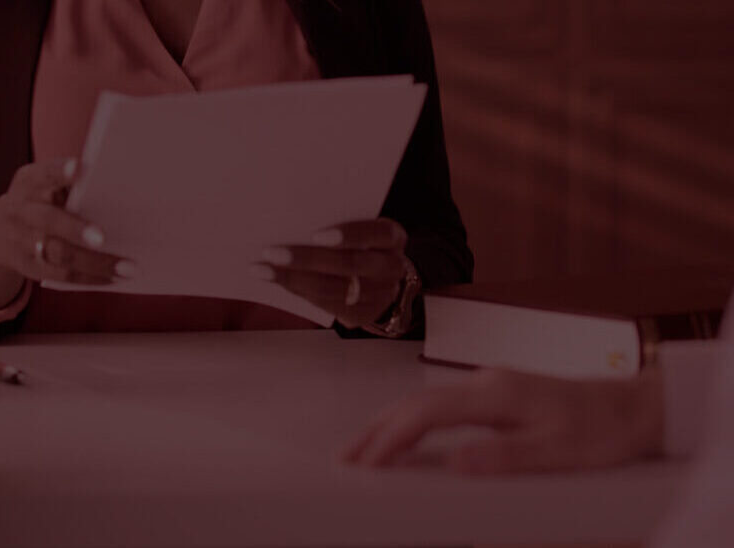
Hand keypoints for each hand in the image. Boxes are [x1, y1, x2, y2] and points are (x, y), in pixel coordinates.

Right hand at [0, 159, 136, 309]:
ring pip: (58, 253)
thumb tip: (123, 193)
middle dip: (76, 229)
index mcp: (29, 181)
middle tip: (103, 238)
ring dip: (95, 263)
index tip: (81, 168)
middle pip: (48, 220)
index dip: (60, 172)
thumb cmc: (41, 200)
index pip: (44, 174)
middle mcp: (21, 209)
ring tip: (128, 268)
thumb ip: (73, 188)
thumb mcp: (45, 185)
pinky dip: (90, 278)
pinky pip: (60, 275)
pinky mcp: (28, 266)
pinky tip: (114, 278)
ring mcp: (21, 240)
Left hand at [253, 218, 408, 327]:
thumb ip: (336, 219)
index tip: (317, 234)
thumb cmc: (362, 242)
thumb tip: (289, 217)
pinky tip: (277, 282)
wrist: (382, 278)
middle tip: (272, 252)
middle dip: (307, 259)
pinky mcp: (361, 315)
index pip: (376, 233)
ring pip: (333, 289)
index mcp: (392, 237)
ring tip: (263, 270)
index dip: (349, 235)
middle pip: (350, 264)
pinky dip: (299, 292)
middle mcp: (391, 267)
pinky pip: (326, 305)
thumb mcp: (359, 225)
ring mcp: (379, 294)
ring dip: (293, 280)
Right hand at [343, 369, 664, 473]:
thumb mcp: (559, 452)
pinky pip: (438, 404)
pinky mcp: (493, 393)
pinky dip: (410, 420)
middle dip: (375, 430)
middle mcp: (486, 383)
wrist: (634, 407)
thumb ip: (506, 457)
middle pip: (414, 403)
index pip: (426, 413)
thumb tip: (458, 464)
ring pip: (423, 401)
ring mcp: (488, 385)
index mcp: (497, 395)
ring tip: (362, 448)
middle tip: (345, 458)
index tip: (367, 464)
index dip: (391, 438)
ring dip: (388, 423)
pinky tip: (403, 435)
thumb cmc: (602, 430)